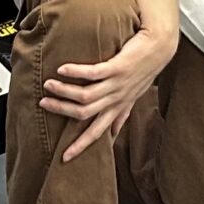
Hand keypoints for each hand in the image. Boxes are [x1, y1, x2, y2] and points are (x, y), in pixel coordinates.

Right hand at [43, 24, 181, 161]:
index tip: (65, 157)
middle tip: (43, 104)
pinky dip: (75, 72)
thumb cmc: (145, 69)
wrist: (160, 46)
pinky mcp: (117, 68)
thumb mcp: (134, 97)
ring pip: (86, 96)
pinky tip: (62, 69)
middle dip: (62, 111)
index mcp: (118, 107)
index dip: (81, 146)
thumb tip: (114, 133)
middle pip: (85, 113)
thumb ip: (122, 115)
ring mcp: (117, 84)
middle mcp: (116, 99)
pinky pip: (93, 73)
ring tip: (48, 85)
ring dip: (64, 91)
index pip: (97, 133)